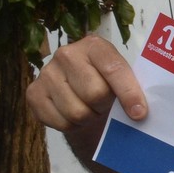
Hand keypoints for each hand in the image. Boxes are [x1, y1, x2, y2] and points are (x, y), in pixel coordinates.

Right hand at [27, 35, 146, 138]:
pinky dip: (72, 126)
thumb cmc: (108, 85)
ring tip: (90, 109)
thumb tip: (140, 112)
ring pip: (76, 112)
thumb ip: (133, 88)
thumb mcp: (124, 79)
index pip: (113, 69)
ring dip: (89, 118)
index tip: (140, 113)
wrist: (80, 95)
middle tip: (104, 105)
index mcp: (94, 45)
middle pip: (94, 94)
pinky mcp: (33, 93)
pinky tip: (74, 116)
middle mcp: (66, 54)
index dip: (128, 93)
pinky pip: (60, 122)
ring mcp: (46, 73)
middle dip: (104, 106)